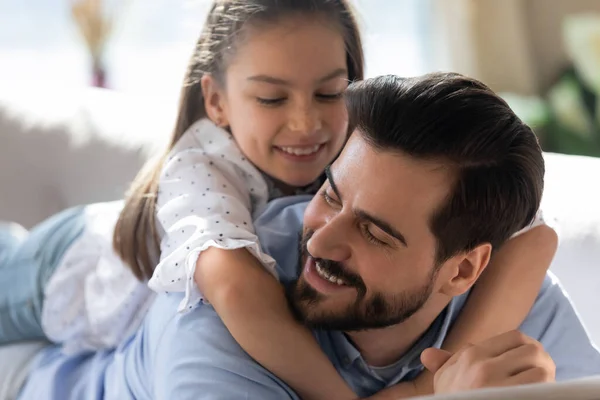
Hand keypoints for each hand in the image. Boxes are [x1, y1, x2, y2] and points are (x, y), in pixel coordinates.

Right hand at [421, 330, 554, 393]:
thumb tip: (428, 354)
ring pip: (541, 368)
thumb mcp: (444, 383)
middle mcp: (484, 367)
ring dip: (547, 378)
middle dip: (542, 362)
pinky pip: (542, 387)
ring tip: (541, 387)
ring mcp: (499, 386)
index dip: (528, 347)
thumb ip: (444, 364)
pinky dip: (546, 390)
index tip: (529, 361)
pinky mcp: (512, 399)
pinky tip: (537, 395)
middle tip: (541, 374)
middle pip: (533, 350)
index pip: (515, 337)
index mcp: (471, 356)